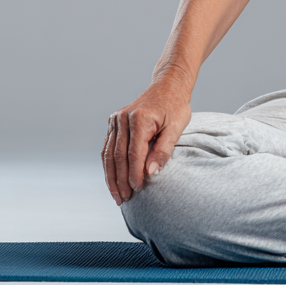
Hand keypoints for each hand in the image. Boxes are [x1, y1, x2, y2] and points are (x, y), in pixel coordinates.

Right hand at [102, 78, 191, 205]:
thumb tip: (150, 173)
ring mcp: (116, 120)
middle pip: (117, 156)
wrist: (168, 85)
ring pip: (108, 154)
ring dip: (111, 177)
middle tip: (124, 199)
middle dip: (120, 180)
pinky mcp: (114, 123)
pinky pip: (108, 148)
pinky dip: (109, 166)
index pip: (134, 153)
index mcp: (140, 118)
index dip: (135, 173)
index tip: (137, 189)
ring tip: (117, 195)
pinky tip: (113, 180)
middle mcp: (123, 118)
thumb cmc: (176, 106)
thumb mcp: (177, 127)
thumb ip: (164, 150)